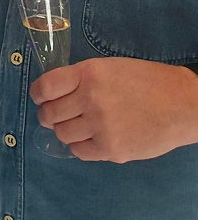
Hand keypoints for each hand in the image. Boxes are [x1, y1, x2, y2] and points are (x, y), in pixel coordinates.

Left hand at [31, 57, 197, 162]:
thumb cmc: (145, 81)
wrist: (183, 104)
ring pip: (62, 134)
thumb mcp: (108, 68)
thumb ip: (81, 79)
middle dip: (48, 115)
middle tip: (54, 115)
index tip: (39, 98)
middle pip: (50, 114)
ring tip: (76, 126)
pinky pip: (79, 151)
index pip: (45, 87)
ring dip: (64, 130)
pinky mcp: (112, 149)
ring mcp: (101, 126)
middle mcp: (90, 99)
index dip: (37, 94)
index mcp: (88, 74)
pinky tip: (89, 138)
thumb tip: (55, 92)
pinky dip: (80, 146)